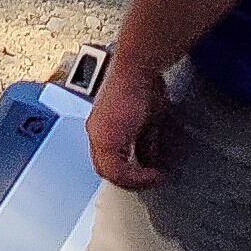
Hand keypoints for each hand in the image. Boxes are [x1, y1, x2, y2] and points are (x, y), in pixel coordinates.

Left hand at [86, 59, 173, 190]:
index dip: (127, 171)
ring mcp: (98, 136)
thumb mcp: (147, 119)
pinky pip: (117, 171)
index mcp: (102, 126)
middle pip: (106, 169)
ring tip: (154, 179)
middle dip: (130, 180)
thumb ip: (143, 141)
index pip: (108, 159)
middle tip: (150, 181)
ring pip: (110, 173)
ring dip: (134, 181)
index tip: (146, 173)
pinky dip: (136, 178)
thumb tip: (147, 159)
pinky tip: (152, 174)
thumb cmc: (142, 83)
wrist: (136, 68)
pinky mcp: (106, 139)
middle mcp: (96, 132)